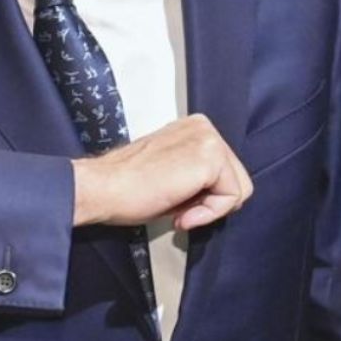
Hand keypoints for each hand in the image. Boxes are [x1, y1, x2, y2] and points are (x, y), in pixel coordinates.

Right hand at [71, 114, 252, 230]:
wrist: (102, 188)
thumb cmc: (125, 186)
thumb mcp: (171, 174)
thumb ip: (197, 177)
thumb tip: (218, 195)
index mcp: (192, 127)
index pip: (224, 171)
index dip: (205, 197)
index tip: (177, 204)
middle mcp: (203, 126)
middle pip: (238, 179)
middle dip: (212, 203)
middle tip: (180, 210)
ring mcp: (207, 139)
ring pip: (238, 189)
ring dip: (210, 209)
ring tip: (179, 211)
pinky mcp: (210, 157)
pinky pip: (231, 197)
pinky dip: (209, 214)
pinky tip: (180, 213)